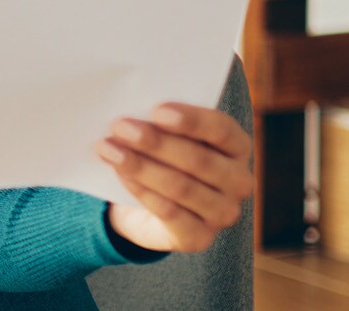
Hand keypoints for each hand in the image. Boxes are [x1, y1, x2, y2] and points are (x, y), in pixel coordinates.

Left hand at [98, 103, 254, 252]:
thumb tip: (133, 112)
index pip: (222, 130)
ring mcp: (223, 213)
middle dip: (156, 143)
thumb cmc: (161, 157)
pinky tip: (121, 175)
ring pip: (181, 187)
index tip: (156, 111)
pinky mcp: (199, 238)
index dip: (191, 120)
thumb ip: (159, 123)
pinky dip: (142, 192)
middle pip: (199, 160)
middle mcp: (239, 181)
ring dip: (141, 166)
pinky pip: (169, 213)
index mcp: (237, 147)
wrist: (147, 208)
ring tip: (109, 150)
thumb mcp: (165, 136)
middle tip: (120, 127)